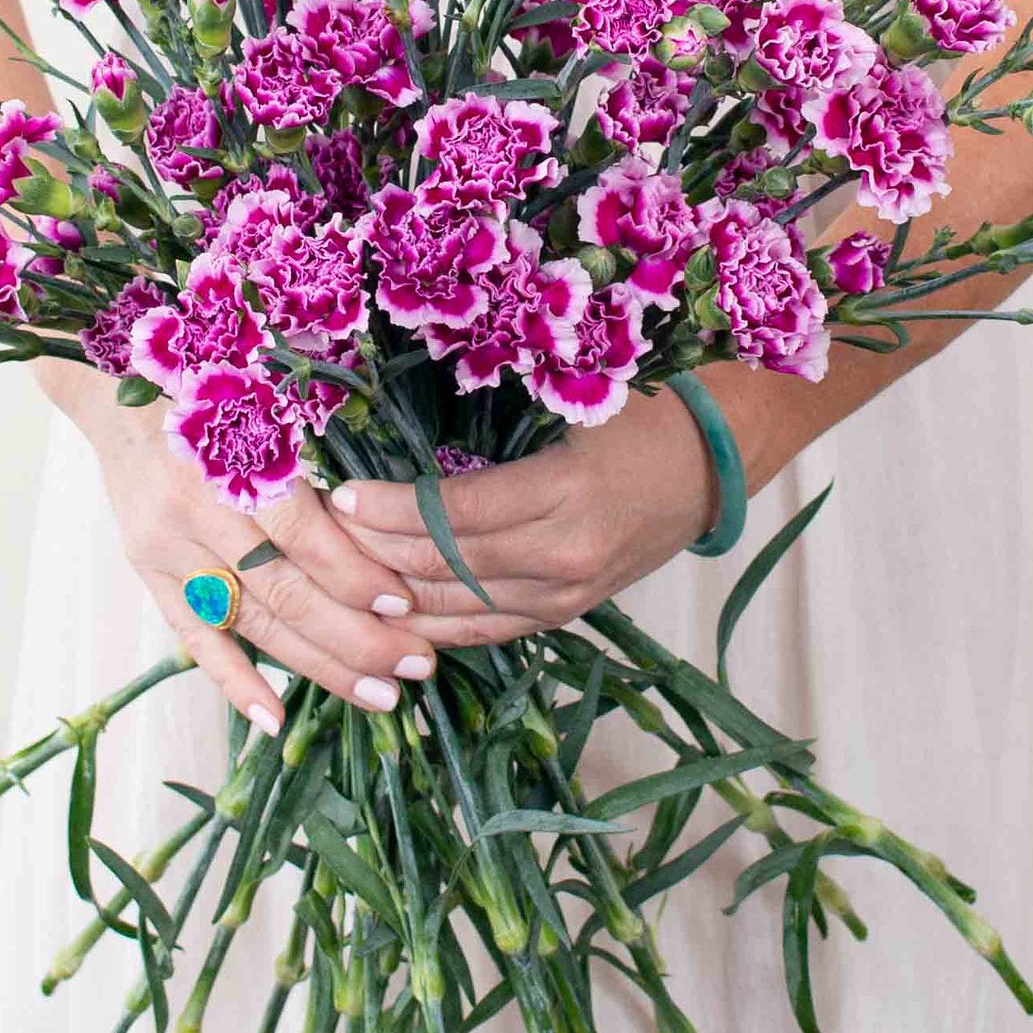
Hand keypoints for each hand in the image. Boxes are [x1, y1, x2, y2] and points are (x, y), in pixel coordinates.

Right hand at [54, 372, 437, 734]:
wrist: (116, 390)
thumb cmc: (216, 389)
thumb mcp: (265, 405)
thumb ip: (315, 465)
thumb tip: (395, 531)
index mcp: (228, 454)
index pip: (298, 533)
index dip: (352, 574)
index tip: (404, 606)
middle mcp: (193, 507)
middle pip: (281, 589)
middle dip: (354, 636)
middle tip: (416, 666)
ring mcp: (164, 547)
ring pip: (250, 621)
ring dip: (317, 665)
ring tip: (378, 695)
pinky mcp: (149, 573)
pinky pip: (193, 636)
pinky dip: (233, 680)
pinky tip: (273, 719)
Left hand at [329, 389, 718, 646]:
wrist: (716, 460)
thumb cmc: (640, 414)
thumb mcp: (569, 401)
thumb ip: (490, 426)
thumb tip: (395, 424)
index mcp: (565, 494)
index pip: (452, 515)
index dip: (387, 510)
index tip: (336, 494)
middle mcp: (565, 557)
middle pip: (444, 568)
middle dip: (371, 554)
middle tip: (316, 534)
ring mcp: (567, 596)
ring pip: (456, 610)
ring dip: (390, 597)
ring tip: (333, 577)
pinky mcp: (567, 614)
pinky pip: (485, 631)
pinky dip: (431, 626)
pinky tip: (383, 617)